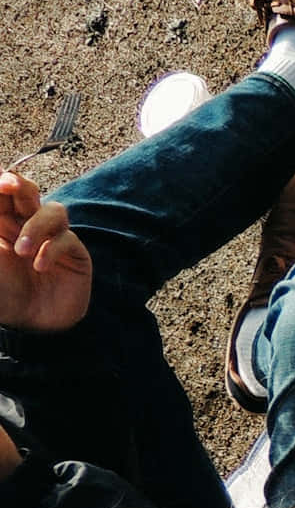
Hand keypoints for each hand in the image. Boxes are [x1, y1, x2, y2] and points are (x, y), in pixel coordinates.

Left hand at [0, 172, 90, 332]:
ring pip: (52, 210)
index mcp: (0, 221)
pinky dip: (51, 250)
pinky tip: (40, 267)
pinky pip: (67, 239)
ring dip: (35, 225)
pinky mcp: (74, 254)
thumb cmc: (3, 293)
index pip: (2, 191)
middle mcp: (26, 225)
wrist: (29, 326)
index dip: (2, 182)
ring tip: (21, 251)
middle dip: (18, 184)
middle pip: (27, 190)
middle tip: (9, 186)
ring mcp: (52, 238)